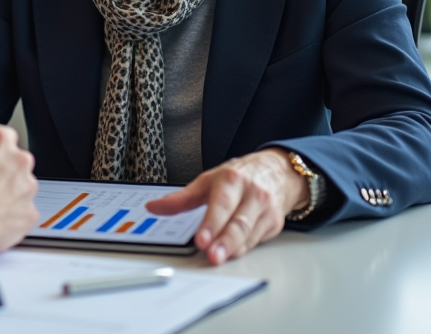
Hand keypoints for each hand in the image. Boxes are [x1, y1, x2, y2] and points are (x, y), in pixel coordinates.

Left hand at [145, 148, 307, 264]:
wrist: (276, 172)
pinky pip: (255, 241)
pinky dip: (242, 249)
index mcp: (233, 180)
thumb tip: (154, 207)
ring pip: (248, 235)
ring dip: (233, 249)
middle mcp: (252, 194)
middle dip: (224, 243)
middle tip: (211, 256)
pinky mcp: (274, 223)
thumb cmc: (238, 177)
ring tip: (218, 259)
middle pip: (238, 223)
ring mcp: (265, 209)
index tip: (201, 239)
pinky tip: (231, 253)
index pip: (222, 205)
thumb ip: (181, 198)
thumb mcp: (207, 181)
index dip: (211, 224)